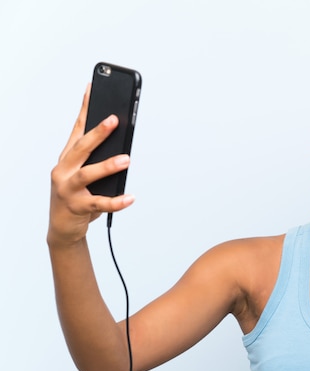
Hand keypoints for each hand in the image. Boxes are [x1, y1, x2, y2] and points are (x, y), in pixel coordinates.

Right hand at [48, 86, 134, 245]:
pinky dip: (116, 201)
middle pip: (81, 148)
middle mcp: (63, 171)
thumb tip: (123, 145)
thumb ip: (97, 160)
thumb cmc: (76, 195)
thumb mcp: (84, 173)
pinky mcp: (77, 207)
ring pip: (87, 175)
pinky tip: (130, 197)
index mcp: (67, 158)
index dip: (85, 109)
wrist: (62, 227)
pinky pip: (99, 203)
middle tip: (114, 120)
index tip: (92, 89)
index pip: (77, 129)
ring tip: (126, 159)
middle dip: (98, 133)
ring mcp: (68, 189)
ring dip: (107, 166)